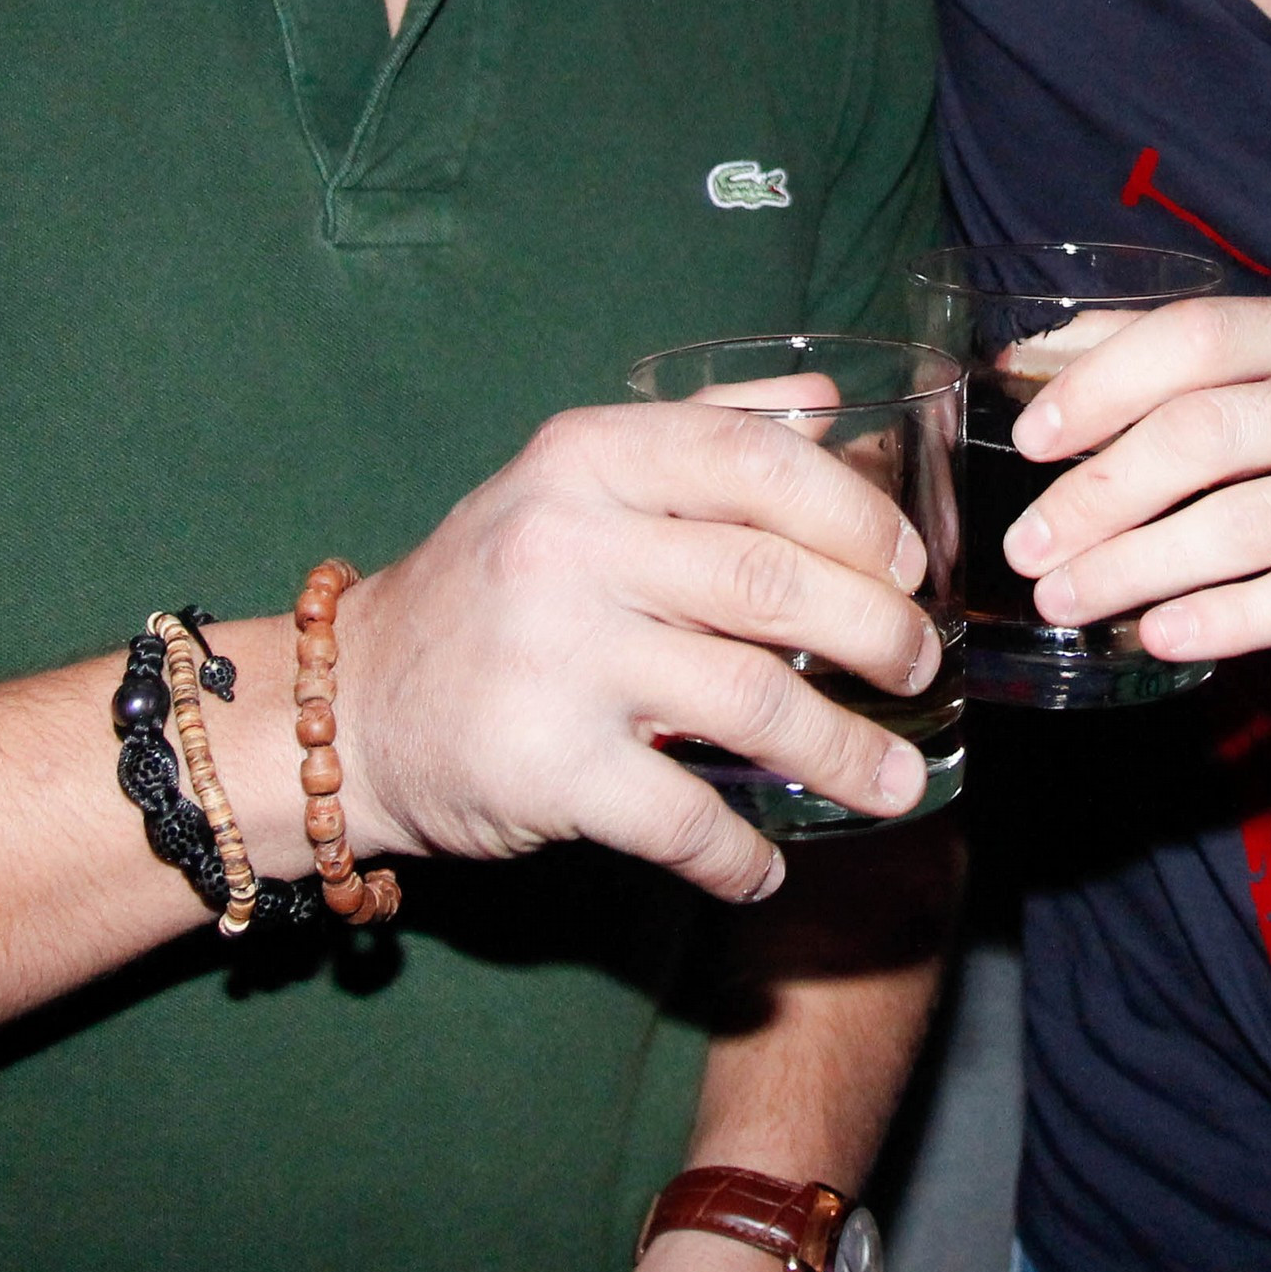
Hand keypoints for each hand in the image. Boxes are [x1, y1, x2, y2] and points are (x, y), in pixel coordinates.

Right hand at [332, 394, 944, 903]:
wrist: (354, 703)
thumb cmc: (495, 583)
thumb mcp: (577, 478)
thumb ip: (703, 430)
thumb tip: (830, 403)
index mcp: (590, 457)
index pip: (757, 459)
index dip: (856, 514)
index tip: (909, 566)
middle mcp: (570, 543)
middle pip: (774, 583)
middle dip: (878, 633)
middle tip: (916, 666)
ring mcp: (558, 656)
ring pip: (754, 702)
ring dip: (846, 752)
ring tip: (895, 782)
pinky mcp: (546, 766)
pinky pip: (685, 818)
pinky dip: (741, 855)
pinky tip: (765, 868)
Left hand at [1003, 298, 1270, 664]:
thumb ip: (1182, 354)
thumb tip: (1038, 352)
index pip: (1195, 336)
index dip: (1100, 386)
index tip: (1029, 439)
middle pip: (1203, 435)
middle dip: (1096, 495)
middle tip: (1029, 545)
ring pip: (1239, 527)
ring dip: (1133, 568)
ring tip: (1065, 600)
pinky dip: (1218, 622)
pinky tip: (1158, 636)